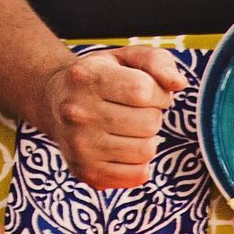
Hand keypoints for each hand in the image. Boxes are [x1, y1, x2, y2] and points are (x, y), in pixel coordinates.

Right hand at [38, 46, 187, 189]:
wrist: (54, 103)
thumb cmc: (100, 78)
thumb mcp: (125, 58)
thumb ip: (157, 62)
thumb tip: (179, 83)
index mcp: (86, 78)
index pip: (143, 90)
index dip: (157, 93)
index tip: (148, 92)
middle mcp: (78, 113)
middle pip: (149, 123)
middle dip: (152, 115)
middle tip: (136, 111)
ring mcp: (80, 146)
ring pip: (146, 150)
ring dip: (147, 139)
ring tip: (130, 128)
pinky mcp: (87, 173)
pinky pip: (138, 175)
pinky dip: (141, 162)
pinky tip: (126, 148)